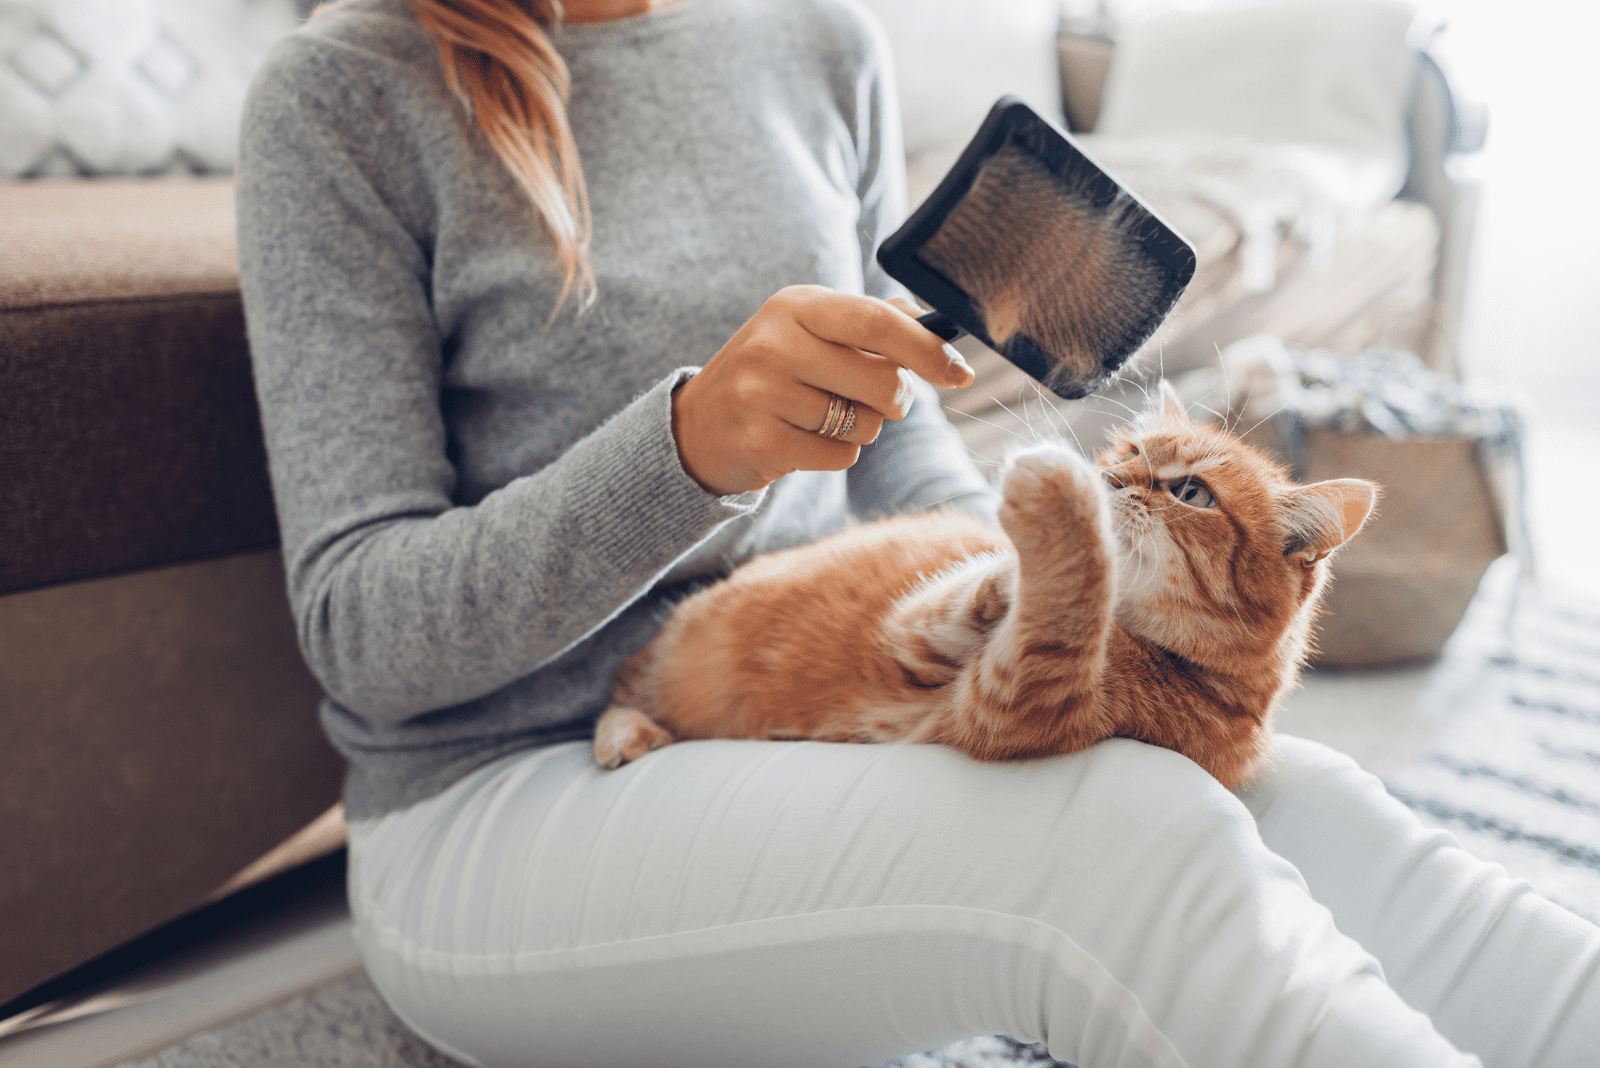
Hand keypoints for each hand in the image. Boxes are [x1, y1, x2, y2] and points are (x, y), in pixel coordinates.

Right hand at [672, 286, 973, 495]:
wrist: (698, 426)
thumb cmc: (772, 374)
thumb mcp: (809, 331)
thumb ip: (870, 321)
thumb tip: (933, 322)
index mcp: (796, 306)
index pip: (877, 322)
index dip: (927, 350)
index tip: (960, 372)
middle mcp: (775, 343)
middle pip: (882, 382)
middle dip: (894, 400)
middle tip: (874, 400)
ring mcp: (763, 393)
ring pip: (864, 424)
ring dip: (860, 429)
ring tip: (822, 417)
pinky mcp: (762, 441)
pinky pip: (840, 456)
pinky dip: (835, 454)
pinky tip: (802, 440)